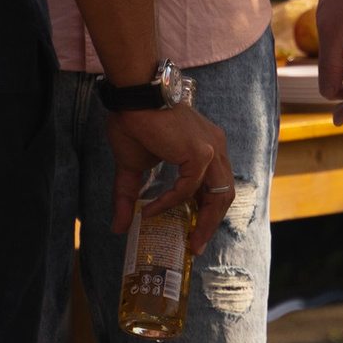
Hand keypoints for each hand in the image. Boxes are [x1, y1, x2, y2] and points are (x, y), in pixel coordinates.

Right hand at [106, 99, 232, 253]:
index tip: (194, 232)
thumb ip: (128, 196)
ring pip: (217, 196)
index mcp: (207, 148)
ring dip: (204, 222)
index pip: (216, 186)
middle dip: (211, 224)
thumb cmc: (135, 121)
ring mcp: (211, 150)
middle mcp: (215, 148)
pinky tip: (152, 210)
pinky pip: (188, 189)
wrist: (134, 97)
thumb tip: (117, 226)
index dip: (207, 211)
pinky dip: (171, 202)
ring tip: (190, 241)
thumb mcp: (132, 166)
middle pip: (224, 195)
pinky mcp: (201, 153)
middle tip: (196, 245)